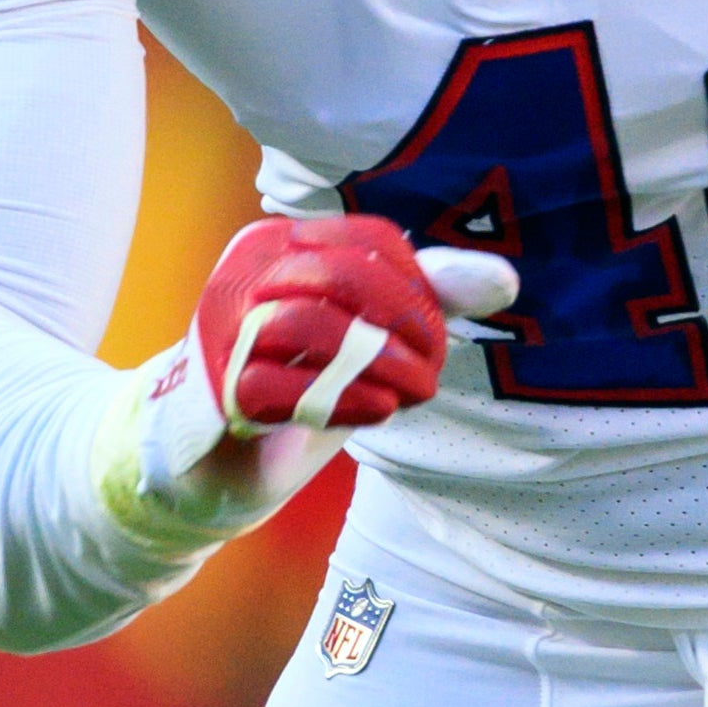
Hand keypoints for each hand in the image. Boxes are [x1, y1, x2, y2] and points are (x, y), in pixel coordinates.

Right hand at [95, 216, 519, 555]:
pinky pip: (284, 388)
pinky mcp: (208, 390)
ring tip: (407, 395)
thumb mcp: (366, 339)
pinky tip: (374, 412)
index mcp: (279, 244)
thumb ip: (425, 300)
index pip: (371, 241)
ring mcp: (218, 330)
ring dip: (380, 367)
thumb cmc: (295, 388)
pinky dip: (344, 401)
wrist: (204, 465)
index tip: (436, 336)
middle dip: (407, 326)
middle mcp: (244, 273)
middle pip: (348, 278)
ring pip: (315, 326)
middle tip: (431, 373)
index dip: (420, 287)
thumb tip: (503, 279)